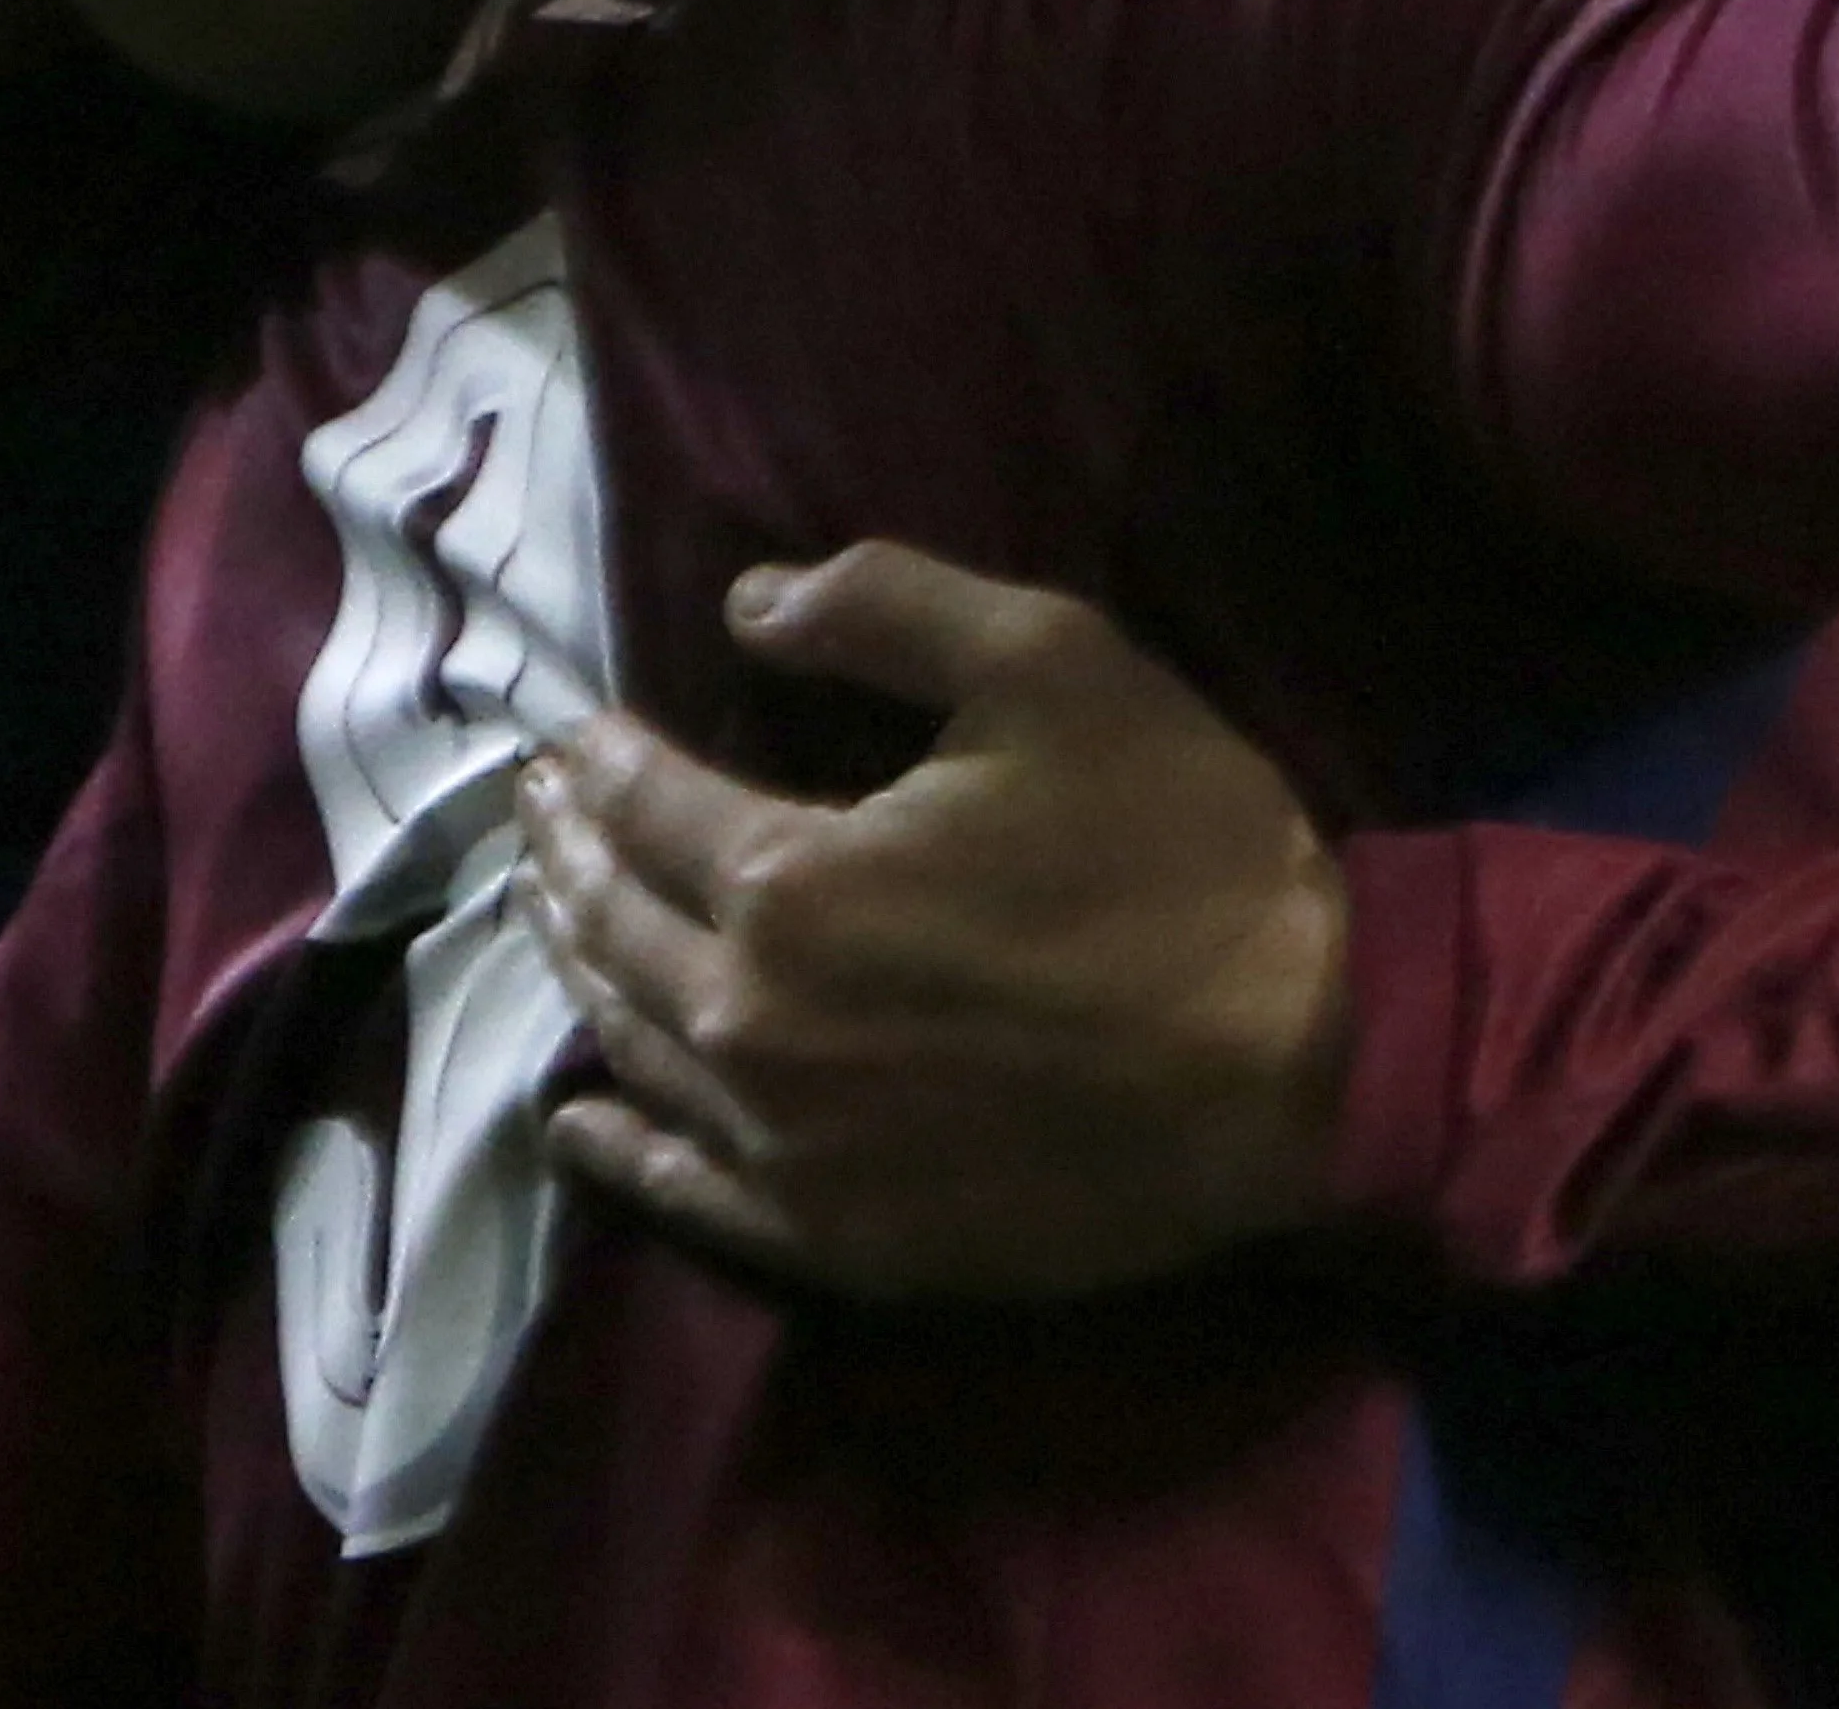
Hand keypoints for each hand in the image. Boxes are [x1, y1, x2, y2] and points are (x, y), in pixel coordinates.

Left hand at [514, 543, 1348, 1298]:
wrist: (1300, 1061)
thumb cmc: (1181, 851)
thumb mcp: (1061, 667)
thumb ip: (890, 609)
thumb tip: (747, 604)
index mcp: (789, 880)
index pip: (643, 805)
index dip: (595, 760)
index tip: (567, 735)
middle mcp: (750, 1021)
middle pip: (613, 928)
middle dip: (567, 857)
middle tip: (538, 815)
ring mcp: (783, 1144)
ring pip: (632, 1048)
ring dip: (581, 972)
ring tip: (561, 919)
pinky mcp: (834, 1234)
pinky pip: (682, 1189)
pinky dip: (616, 1146)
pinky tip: (580, 1118)